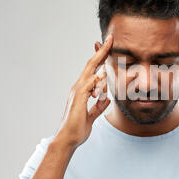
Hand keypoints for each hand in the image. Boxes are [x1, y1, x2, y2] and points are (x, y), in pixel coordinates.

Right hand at [54, 35, 112, 149]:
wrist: (68, 140)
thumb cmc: (78, 129)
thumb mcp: (92, 116)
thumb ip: (99, 107)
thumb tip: (107, 99)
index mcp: (83, 90)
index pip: (93, 70)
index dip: (101, 58)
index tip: (109, 47)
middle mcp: (79, 87)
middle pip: (91, 65)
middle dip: (101, 51)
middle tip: (110, 39)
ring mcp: (77, 92)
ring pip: (91, 71)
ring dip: (101, 60)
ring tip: (110, 48)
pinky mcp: (78, 99)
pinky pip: (89, 85)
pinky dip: (97, 78)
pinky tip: (105, 73)